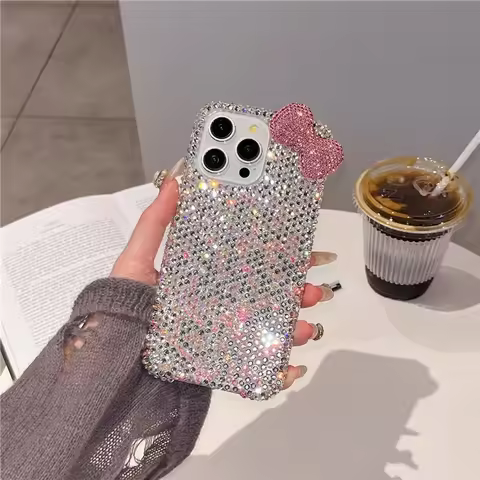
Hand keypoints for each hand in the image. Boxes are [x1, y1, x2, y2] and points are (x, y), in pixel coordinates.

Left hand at [111, 161, 336, 389]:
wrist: (116, 354)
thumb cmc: (127, 302)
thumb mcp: (138, 257)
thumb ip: (156, 222)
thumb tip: (176, 179)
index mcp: (210, 275)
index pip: (252, 261)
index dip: (280, 255)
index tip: (304, 249)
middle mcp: (222, 302)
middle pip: (269, 294)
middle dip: (297, 291)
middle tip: (314, 289)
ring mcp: (225, 332)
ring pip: (270, 328)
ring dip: (295, 327)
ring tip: (306, 327)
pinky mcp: (222, 360)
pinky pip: (256, 365)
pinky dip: (280, 369)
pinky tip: (294, 368)